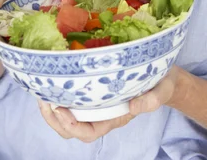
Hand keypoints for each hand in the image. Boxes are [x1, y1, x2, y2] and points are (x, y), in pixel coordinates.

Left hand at [38, 66, 179, 141]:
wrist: (164, 75)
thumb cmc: (162, 84)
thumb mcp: (162, 90)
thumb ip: (152, 100)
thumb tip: (134, 107)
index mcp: (115, 118)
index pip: (89, 132)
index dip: (71, 126)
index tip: (60, 109)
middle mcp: (102, 114)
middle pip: (72, 129)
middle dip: (54, 119)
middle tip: (43, 100)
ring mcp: (97, 103)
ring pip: (68, 116)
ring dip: (52, 108)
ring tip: (42, 92)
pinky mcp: (94, 89)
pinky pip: (72, 99)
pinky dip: (60, 94)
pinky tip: (53, 81)